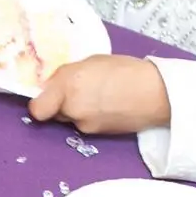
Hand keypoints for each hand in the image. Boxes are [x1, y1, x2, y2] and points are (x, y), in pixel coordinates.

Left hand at [30, 56, 170, 133]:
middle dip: (62, 102)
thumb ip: (69, 74)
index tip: (50, 93)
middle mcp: (72, 108)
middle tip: (82, 89)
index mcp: (68, 84)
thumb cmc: (126, 69)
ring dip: (79, 110)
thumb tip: (53, 86)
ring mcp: (85, 124)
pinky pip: (86, 124)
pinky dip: (93, 116)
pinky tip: (111, 106)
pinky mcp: (98, 134)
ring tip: (102, 96)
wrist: (158, 93)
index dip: (41, 101)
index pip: (37, 108)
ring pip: (71, 118)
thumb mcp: (92, 62)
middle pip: (54, 112)